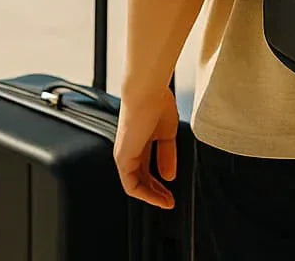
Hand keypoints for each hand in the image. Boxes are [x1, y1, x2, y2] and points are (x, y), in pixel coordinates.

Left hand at [114, 87, 178, 209]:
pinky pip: (131, 184)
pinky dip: (145, 194)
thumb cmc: (157, 103)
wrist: (146, 92)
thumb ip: (167, 155)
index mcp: (139, 141)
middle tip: (170, 201)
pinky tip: (158, 197)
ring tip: (167, 202)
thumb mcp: (167, 134)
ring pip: (135, 184)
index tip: (173, 189)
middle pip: (141, 178)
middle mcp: (129, 149)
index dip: (159, 182)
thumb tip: (169, 176)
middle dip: (157, 192)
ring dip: (152, 196)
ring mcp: (124, 154)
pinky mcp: (122, 158)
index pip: (146, 168)